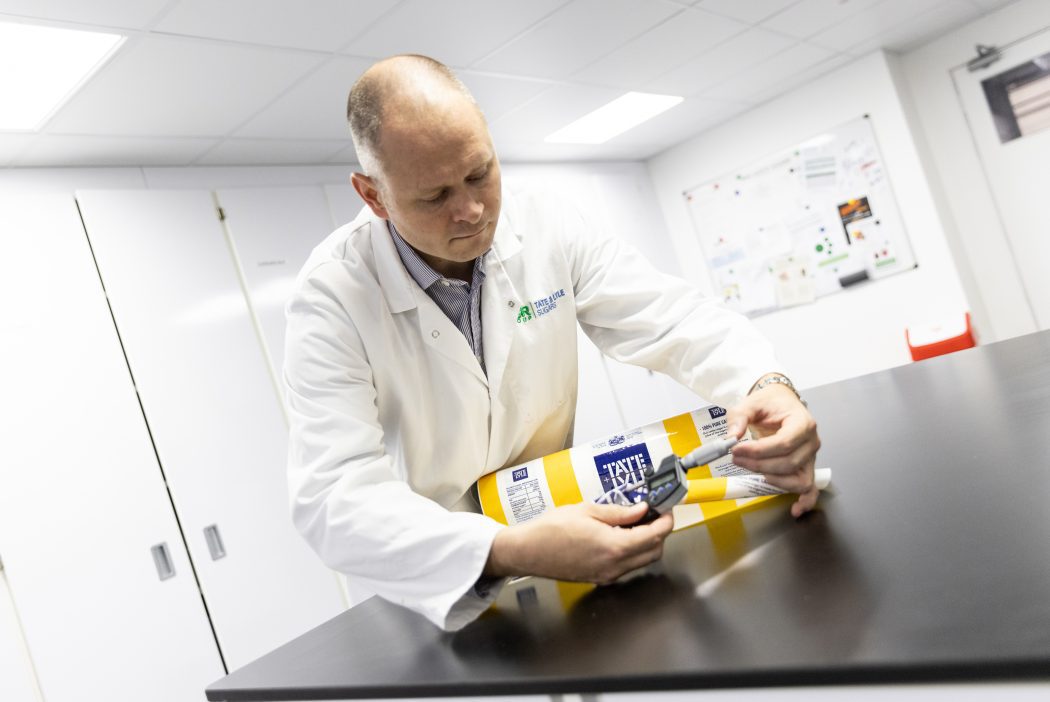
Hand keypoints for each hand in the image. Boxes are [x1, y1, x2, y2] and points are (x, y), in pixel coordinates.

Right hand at [484, 502, 673, 582]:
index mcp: (615, 547)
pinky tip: (619, 535)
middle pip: (654, 552)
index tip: (666, 508)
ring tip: (636, 522)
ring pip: (642, 561)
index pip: (656, 536)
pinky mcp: (598, 578)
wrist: (527, 551)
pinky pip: (626, 566)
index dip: (666, 520)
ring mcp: (607, 575)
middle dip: (660, 532)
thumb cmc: (550, 530)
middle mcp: (615, 566)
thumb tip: (641, 510)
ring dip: (646, 543)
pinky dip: (631, 551)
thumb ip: (619, 512)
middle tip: (654, 513)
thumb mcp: (587, 511)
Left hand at [726, 382, 820, 517]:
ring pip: (797, 478)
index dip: (759, 451)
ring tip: (748, 468)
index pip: (784, 443)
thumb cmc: (770, 403)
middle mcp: (811, 442)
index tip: (737, 449)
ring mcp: (811, 457)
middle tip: (735, 457)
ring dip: (772, 479)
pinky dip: (805, 500)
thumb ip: (739, 418)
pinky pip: (810, 488)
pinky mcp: (806, 467)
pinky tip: (794, 508)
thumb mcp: (751, 403)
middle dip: (758, 464)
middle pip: (788, 463)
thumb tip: (731, 437)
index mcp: (802, 423)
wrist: (781, 402)